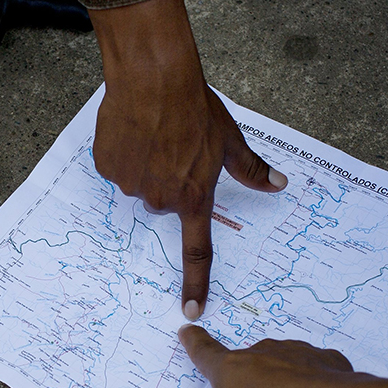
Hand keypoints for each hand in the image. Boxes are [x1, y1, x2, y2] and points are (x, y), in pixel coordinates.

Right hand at [89, 0, 286, 319]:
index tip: (192, 310)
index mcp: (194, 196)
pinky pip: (116, 168)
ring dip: (146, 166)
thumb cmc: (194, 105)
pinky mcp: (108, 167)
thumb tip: (278, 184)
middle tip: (175, 148)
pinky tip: (132, 130)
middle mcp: (162, 198)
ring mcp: (131, 184)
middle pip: (164, 202)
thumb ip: (251, 168)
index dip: (195, 282)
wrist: (153, 77)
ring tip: (153, 133)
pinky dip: (122, 153)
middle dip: (169, 181)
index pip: (197, 250)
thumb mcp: (229, 137)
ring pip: (139, 184)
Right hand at [167, 325, 387, 387]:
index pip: (205, 353)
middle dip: (245, 373)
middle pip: (247, 359)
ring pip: (284, 361)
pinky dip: (316, 380)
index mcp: (231, 369)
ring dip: (281, 376)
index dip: (194, 343)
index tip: (188, 330)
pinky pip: (319, 369)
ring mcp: (298, 355)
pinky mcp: (329, 364)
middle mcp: (263, 354)